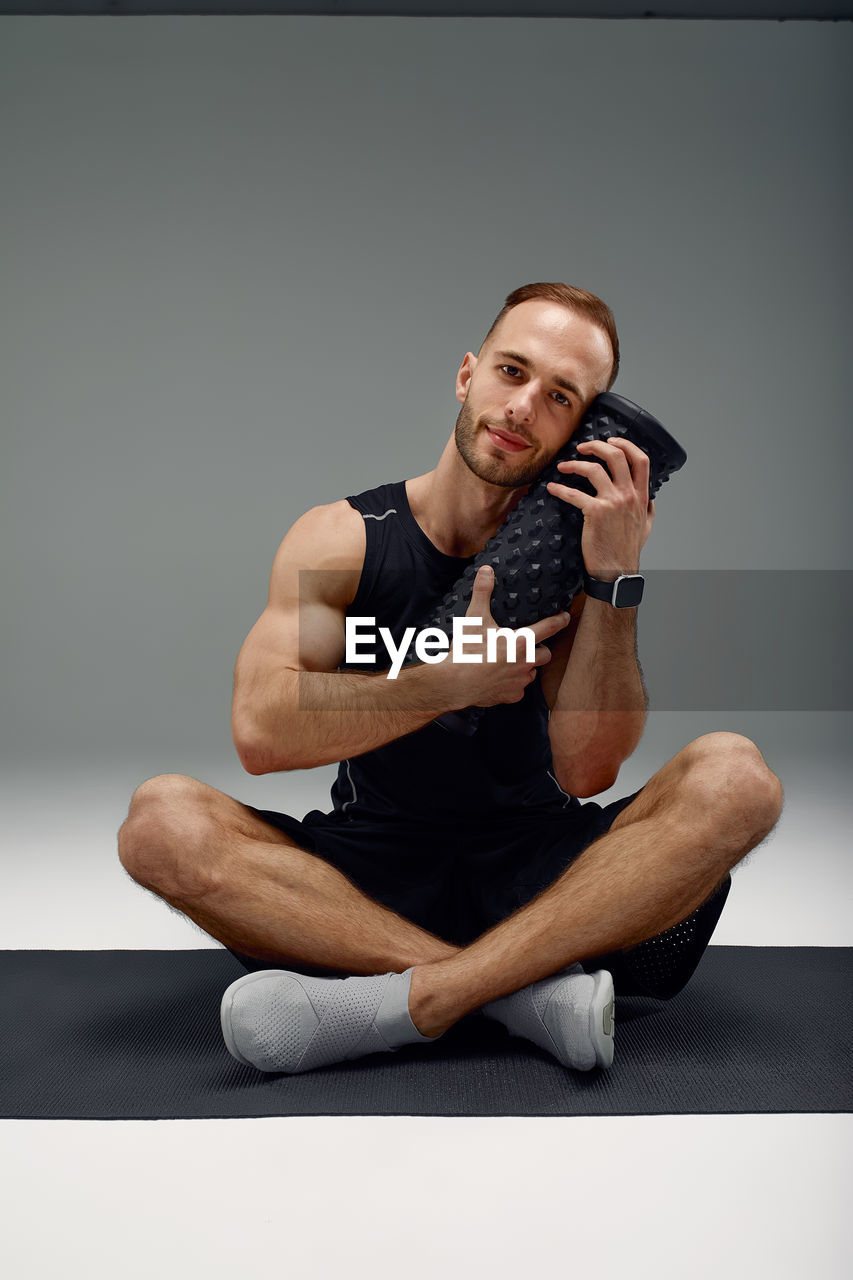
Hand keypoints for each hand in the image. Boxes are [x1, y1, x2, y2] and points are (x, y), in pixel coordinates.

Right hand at [440, 565, 569, 708]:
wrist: (455, 683)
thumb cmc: (466, 650)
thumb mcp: (474, 617)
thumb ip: (483, 592)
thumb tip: (487, 570)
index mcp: (521, 641)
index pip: (549, 628)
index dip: (560, 620)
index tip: (565, 617)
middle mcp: (526, 662)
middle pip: (546, 654)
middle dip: (541, 649)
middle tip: (529, 645)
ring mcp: (520, 681)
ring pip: (533, 672)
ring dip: (527, 666)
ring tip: (512, 661)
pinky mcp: (512, 695)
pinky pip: (520, 689)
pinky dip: (514, 684)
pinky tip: (501, 678)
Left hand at [545, 437, 654, 578]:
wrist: (616, 570)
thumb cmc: (628, 550)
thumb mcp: (646, 526)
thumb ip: (648, 508)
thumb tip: (649, 498)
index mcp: (641, 496)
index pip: (641, 460)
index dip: (626, 444)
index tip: (611, 440)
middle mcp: (629, 495)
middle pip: (616, 456)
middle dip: (597, 445)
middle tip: (582, 447)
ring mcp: (613, 503)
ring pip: (594, 469)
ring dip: (575, 463)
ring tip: (563, 466)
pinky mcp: (595, 513)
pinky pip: (574, 494)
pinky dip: (560, 489)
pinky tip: (552, 488)